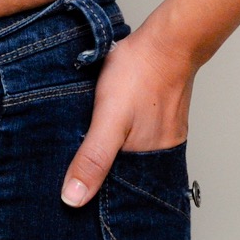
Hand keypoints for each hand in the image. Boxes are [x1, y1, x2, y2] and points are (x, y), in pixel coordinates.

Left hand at [60, 21, 195, 206]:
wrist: (168, 40)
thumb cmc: (139, 74)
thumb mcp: (108, 118)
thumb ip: (93, 158)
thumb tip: (73, 199)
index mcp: (149, 162)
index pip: (118, 193)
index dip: (95, 195)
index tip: (71, 198)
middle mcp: (161, 154)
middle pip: (125, 175)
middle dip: (102, 176)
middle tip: (74, 171)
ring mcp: (164, 134)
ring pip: (132, 155)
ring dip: (112, 154)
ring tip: (88, 149)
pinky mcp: (164, 117)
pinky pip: (140, 137)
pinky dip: (123, 137)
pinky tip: (109, 126)